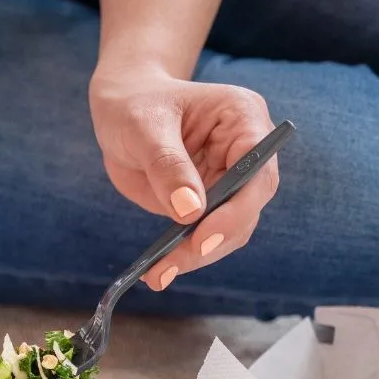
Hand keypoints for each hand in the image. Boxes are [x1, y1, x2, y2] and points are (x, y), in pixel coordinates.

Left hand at [89, 66, 279, 289]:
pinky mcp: (210, 206)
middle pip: (248, 208)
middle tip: (172, 264)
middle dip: (213, 240)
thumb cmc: (135, 105)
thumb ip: (167, 165)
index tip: (201, 237)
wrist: (121, 111)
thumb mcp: (144, 128)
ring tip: (158, 273)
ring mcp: (230, 182)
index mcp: (242, 119)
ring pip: (231, 231)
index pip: (257, 170)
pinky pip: (207, 238)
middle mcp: (245, 153)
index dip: (236, 209)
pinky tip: (158, 270)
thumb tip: (190, 211)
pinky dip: (186, 257)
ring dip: (198, 256)